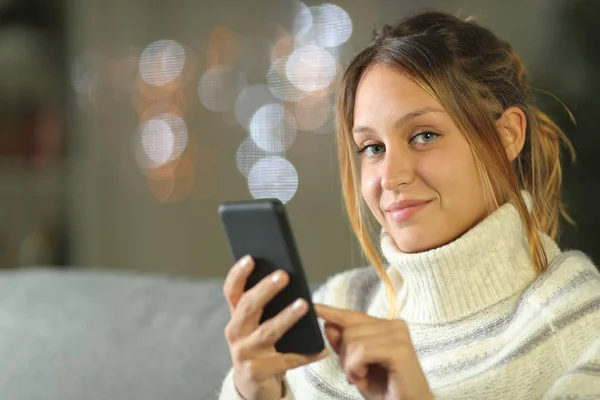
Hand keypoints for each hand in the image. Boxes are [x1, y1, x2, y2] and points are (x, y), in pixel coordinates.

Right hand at [223, 256, 329, 399]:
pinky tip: (321, 348)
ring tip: (304, 305)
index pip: (232, 292)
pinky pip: (286, 360)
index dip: (238, 274)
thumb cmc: (260, 346)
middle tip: (284, 275)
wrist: (252, 385)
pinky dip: (306, 355)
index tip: (250, 258)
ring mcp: (245, 353)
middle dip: (265, 290)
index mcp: (236, 317)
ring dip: (286, 317)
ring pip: (267, 332)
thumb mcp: (256, 325)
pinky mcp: (258, 371)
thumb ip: (265, 305)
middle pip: (248, 307)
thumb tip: (286, 277)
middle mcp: (236, 333)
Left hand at [315, 304, 432, 399]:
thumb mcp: (356, 366)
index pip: (352, 316)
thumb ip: (343, 345)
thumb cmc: (384, 390)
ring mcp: (398, 334)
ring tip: (363, 377)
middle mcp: (394, 325)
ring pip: (353, 340)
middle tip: (357, 374)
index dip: (331, 312)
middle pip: (348, 329)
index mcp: (384, 326)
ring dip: (350, 365)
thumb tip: (328, 324)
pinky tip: (365, 378)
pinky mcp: (400, 349)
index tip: (314, 307)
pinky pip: (362, 351)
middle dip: (344, 355)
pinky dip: (356, 368)